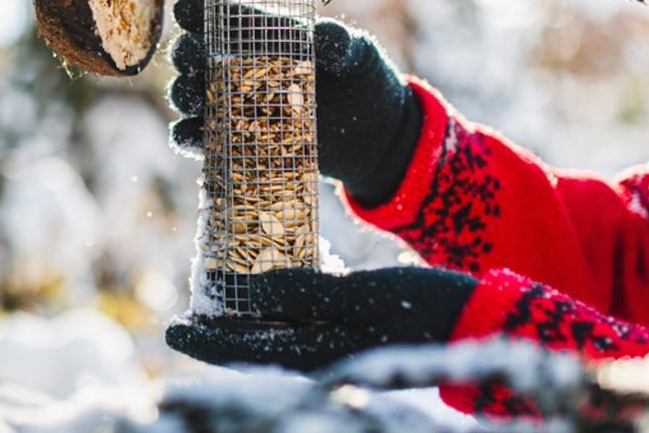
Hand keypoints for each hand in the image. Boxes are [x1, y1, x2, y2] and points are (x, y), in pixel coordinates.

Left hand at [165, 267, 476, 371]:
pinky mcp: (353, 339)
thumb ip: (302, 292)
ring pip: (275, 341)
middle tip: (184, 317)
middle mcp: (321, 360)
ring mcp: (338, 351)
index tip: (171, 328)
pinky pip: (301, 332)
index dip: (204, 342)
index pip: (244, 353)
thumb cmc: (422, 307)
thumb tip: (246, 289)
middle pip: (254, 350)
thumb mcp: (359, 295)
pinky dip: (277, 318)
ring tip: (218, 307)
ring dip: (245, 326)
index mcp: (318, 356)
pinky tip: (271, 300)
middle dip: (218, 336)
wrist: (477, 321)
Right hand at [166, 0, 422, 207]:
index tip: (186, 11)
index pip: (226, 18)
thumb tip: (323, 36)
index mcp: (266, 36)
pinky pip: (203, 139)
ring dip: (184, 94)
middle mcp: (243, 68)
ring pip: (193, 95)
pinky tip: (191, 133)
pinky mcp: (240, 142)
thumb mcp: (358, 54)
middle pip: (198, 55)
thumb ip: (340, 42)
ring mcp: (238, 106)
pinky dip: (189, 137)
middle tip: (190, 58)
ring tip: (191, 96)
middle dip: (186, 53)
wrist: (375, 136)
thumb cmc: (364, 81)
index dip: (200, 12)